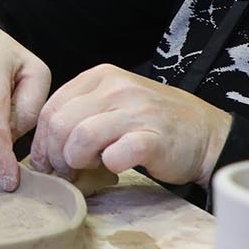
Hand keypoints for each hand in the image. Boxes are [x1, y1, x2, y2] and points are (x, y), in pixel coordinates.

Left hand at [29, 65, 231, 185]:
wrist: (206, 134)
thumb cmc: (154, 124)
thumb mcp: (114, 104)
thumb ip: (80, 115)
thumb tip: (44, 150)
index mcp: (102, 76)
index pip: (51, 107)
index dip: (42, 140)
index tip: (47, 161)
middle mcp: (118, 88)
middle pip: (60, 123)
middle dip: (55, 155)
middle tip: (66, 172)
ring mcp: (136, 111)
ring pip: (80, 138)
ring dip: (76, 162)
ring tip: (87, 170)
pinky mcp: (153, 138)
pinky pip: (114, 156)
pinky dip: (108, 167)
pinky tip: (116, 168)